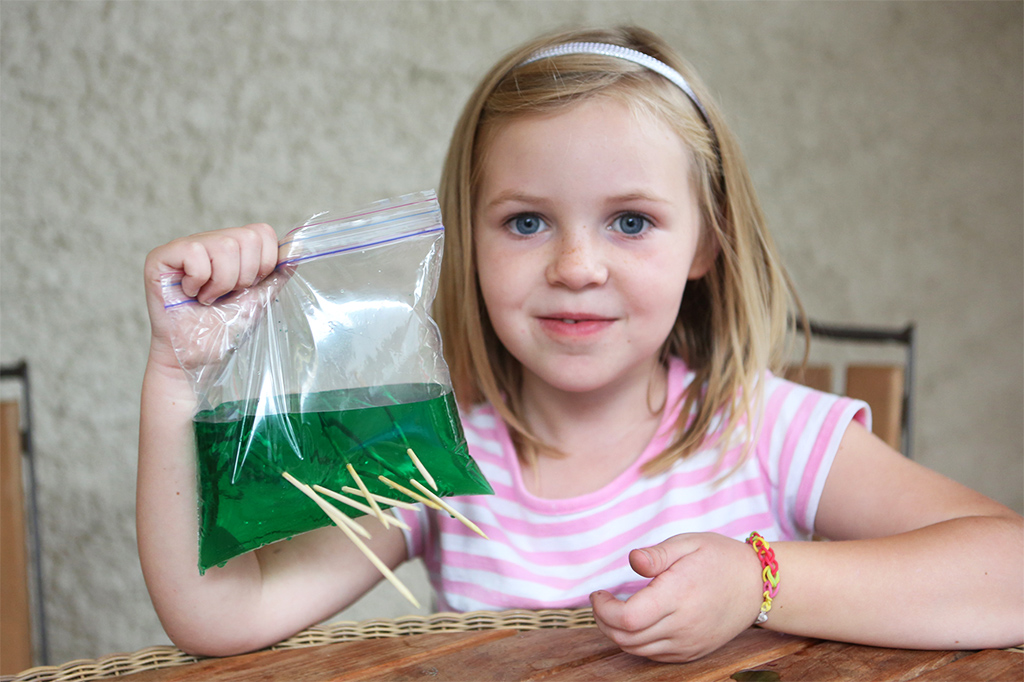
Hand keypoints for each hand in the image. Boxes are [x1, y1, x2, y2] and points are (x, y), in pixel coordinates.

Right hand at [143, 224, 282, 371]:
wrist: (198, 356)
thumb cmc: (223, 330)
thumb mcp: (258, 299)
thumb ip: (275, 275)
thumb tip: (295, 252)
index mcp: (233, 248)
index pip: (261, 231)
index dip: (265, 262)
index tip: (249, 287)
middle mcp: (209, 241)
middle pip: (246, 237)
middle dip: (245, 276)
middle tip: (226, 295)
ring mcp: (185, 246)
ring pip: (224, 245)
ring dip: (222, 282)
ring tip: (209, 298)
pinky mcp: (162, 256)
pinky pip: (195, 252)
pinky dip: (199, 280)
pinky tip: (190, 293)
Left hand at [590, 532, 764, 661]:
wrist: (757, 586)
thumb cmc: (719, 558)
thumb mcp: (688, 543)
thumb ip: (657, 554)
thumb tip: (632, 560)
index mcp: (678, 595)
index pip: (627, 618)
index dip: (603, 609)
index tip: (599, 593)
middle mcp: (683, 625)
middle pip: (626, 638)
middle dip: (603, 621)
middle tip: (601, 601)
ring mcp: (689, 643)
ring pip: (637, 651)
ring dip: (617, 634)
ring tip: (615, 611)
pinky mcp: (692, 652)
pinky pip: (654, 656)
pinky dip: (637, 643)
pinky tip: (638, 622)